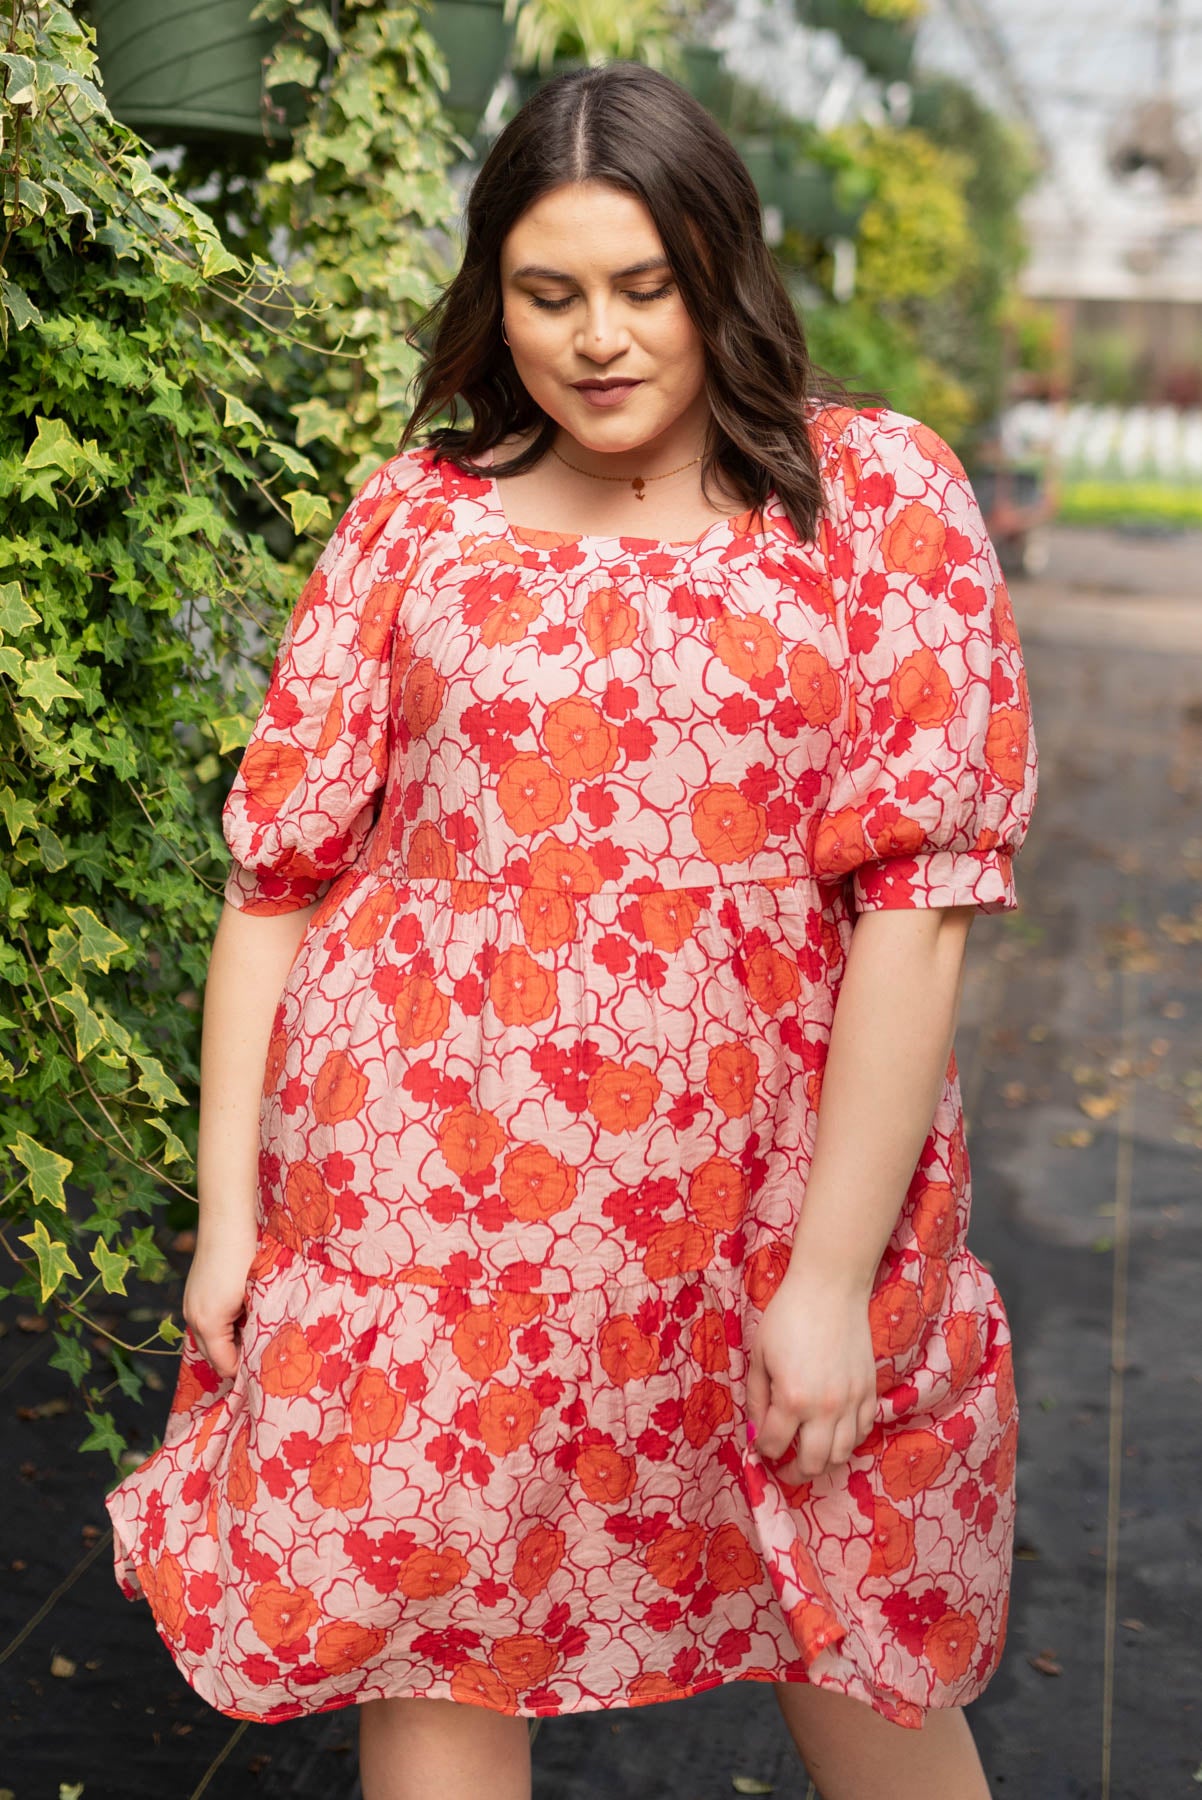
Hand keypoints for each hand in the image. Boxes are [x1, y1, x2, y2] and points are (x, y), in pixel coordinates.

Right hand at [182, 1213, 258, 1381]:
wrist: (227, 1223)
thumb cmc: (246, 1259)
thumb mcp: (255, 1298)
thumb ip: (253, 1328)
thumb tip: (259, 1348)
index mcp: (207, 1324)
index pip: (224, 1364)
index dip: (244, 1369)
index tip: (264, 1368)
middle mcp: (192, 1318)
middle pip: (213, 1355)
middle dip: (235, 1357)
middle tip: (261, 1354)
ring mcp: (190, 1304)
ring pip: (209, 1338)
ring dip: (230, 1340)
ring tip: (255, 1331)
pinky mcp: (193, 1293)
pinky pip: (206, 1321)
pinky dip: (223, 1325)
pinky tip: (243, 1312)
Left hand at [745, 1267, 877, 1484]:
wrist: (830, 1289)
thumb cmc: (788, 1317)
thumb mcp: (759, 1356)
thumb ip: (757, 1398)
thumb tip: (758, 1431)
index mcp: (792, 1399)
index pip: (775, 1445)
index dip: (764, 1450)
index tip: (761, 1446)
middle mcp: (826, 1408)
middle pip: (813, 1463)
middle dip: (794, 1473)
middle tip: (784, 1469)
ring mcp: (853, 1402)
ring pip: (842, 1455)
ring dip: (823, 1463)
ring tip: (809, 1457)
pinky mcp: (870, 1392)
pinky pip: (863, 1432)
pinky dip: (848, 1442)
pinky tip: (834, 1435)